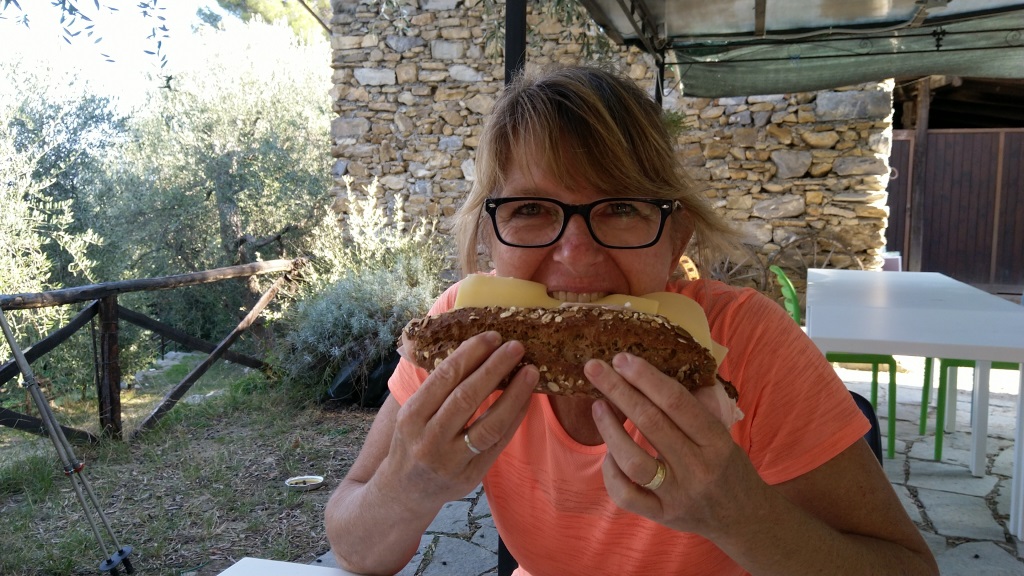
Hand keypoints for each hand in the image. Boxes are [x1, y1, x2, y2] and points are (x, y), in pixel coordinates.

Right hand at [382, 331, 536, 504]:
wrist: (402, 492)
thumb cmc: (411, 442)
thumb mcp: (411, 415)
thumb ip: (436, 390)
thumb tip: (475, 351)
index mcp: (411, 417)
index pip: (443, 378)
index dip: (470, 354)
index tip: (491, 336)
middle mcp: (428, 440)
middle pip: (466, 398)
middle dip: (494, 368)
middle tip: (516, 346)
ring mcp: (450, 462)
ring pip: (488, 425)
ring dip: (513, 395)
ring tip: (530, 371)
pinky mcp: (470, 477)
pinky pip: (498, 444)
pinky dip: (514, 419)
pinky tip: (526, 400)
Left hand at [585, 353, 768, 537]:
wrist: (744, 519)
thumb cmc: (728, 466)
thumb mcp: (724, 434)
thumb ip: (698, 406)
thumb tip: (660, 369)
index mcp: (717, 441)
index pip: (677, 403)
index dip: (647, 378)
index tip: (622, 359)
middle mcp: (697, 468)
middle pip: (651, 422)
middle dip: (618, 391)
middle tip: (594, 368)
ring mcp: (677, 495)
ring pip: (633, 461)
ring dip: (609, 429)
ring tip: (597, 406)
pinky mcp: (661, 515)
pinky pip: (626, 494)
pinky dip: (611, 471)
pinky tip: (608, 453)